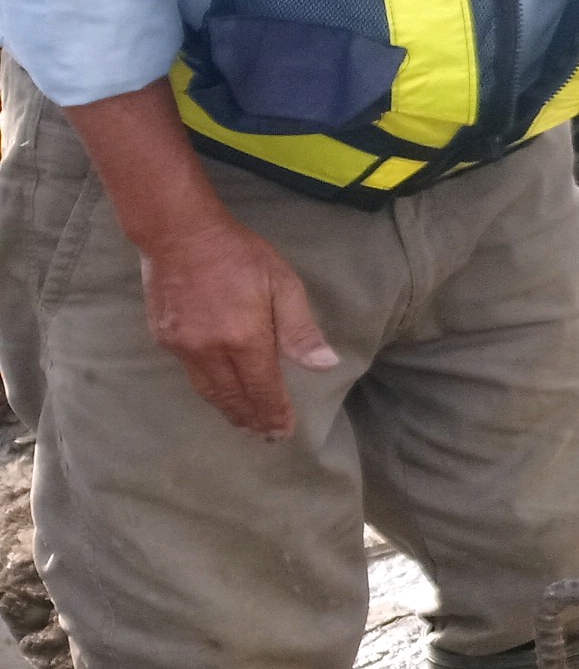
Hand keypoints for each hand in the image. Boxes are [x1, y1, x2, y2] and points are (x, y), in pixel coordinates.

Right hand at [135, 215, 337, 439]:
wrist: (179, 234)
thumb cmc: (239, 255)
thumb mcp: (283, 284)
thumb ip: (300, 330)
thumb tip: (324, 365)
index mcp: (243, 339)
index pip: (263, 390)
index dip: (274, 413)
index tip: (284, 431)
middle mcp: (210, 351)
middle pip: (233, 397)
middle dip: (252, 418)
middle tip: (266, 435)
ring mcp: (183, 347)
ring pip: (209, 391)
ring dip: (229, 410)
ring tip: (245, 422)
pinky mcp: (164, 339)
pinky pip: (191, 374)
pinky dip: (209, 389)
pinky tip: (218, 391)